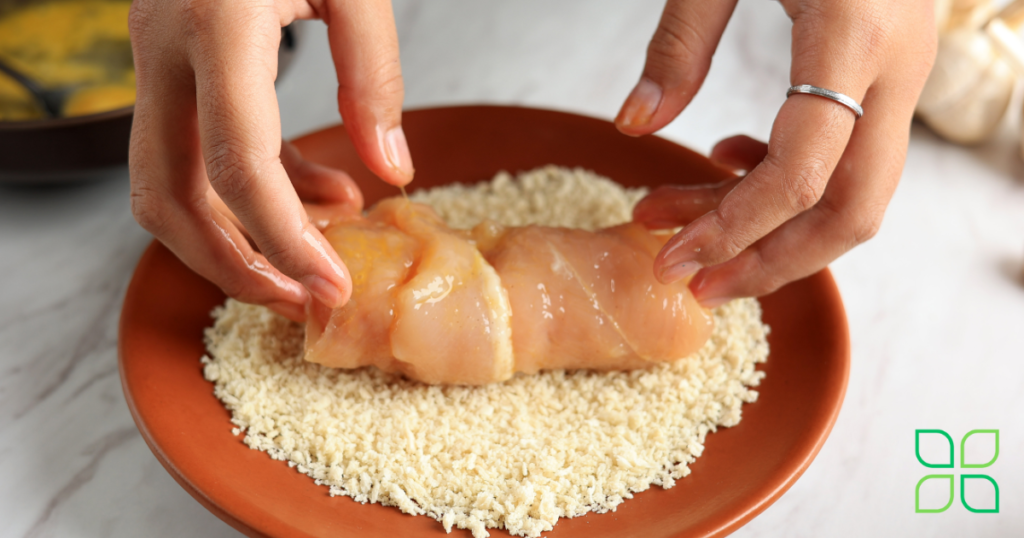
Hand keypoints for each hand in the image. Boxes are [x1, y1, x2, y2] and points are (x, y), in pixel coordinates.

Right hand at [128, 0, 413, 321]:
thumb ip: (373, 74)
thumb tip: (390, 171)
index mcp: (218, 23)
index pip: (236, 162)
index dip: (283, 238)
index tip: (331, 286)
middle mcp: (166, 48)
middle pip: (169, 195)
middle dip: (234, 264)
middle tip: (304, 299)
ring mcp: (155, 57)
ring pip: (166, 184)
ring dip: (234, 238)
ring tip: (316, 258)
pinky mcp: (171, 63)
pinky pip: (193, 149)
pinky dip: (251, 188)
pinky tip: (320, 194)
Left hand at [617, 0, 935, 305]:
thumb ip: (680, 42)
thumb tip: (634, 127)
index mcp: (853, 35)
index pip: (803, 173)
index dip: (734, 228)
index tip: (670, 255)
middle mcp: (895, 68)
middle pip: (853, 212)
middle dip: (769, 262)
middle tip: (691, 281)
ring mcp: (903, 74)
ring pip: (857, 195)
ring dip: (772, 229)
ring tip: (684, 225)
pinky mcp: (890, 73)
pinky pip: (854, 158)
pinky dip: (791, 184)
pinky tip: (731, 163)